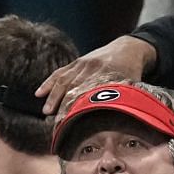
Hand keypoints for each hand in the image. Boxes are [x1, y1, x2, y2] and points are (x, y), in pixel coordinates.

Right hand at [36, 35, 156, 114]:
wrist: (129, 48)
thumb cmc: (132, 73)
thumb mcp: (134, 87)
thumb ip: (126, 101)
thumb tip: (121, 123)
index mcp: (108, 75)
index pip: (89, 96)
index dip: (79, 112)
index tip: (71, 126)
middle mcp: (93, 68)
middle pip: (74, 90)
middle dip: (63, 107)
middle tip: (57, 125)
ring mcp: (83, 64)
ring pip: (65, 80)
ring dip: (54, 97)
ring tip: (46, 112)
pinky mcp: (77, 62)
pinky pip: (61, 72)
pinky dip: (49, 82)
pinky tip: (39, 93)